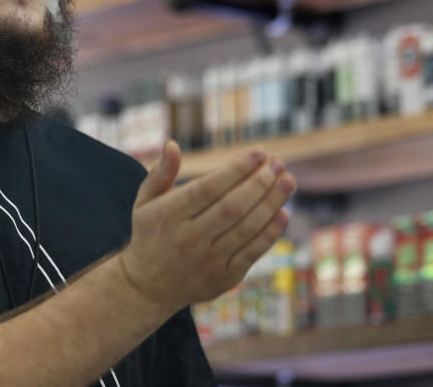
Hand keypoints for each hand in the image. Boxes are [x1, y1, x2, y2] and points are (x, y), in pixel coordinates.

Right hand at [118, 141, 295, 311]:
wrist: (148, 287)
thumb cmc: (150, 234)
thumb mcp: (144, 203)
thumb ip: (160, 173)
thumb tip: (172, 144)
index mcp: (169, 215)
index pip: (208, 189)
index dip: (236, 170)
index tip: (259, 153)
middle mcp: (188, 239)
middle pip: (232, 207)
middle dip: (259, 183)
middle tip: (279, 163)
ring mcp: (207, 261)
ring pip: (246, 228)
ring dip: (271, 203)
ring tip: (288, 181)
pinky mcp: (223, 278)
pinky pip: (252, 252)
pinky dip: (270, 232)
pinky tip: (284, 212)